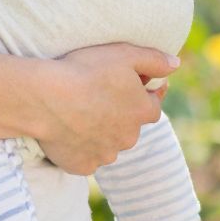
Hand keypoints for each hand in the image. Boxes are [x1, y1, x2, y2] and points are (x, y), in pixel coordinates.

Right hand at [34, 44, 177, 174]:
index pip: (152, 105)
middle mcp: (129, 138)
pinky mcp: (82, 166)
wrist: (43, 97)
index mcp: (143, 112)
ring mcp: (105, 155)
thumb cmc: (84, 71)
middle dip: (120, 115)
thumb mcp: (125, 54)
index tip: (130, 86)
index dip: (142, 94)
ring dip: (101, 133)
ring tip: (79, 113)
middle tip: (98, 97)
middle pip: (129, 127)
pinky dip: (81, 147)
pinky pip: (86, 157)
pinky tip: (68, 131)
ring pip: (109, 144)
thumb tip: (176, 65)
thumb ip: (155, 60)